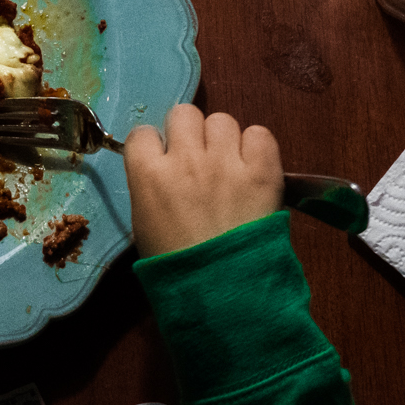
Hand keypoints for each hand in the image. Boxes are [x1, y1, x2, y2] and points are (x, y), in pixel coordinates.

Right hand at [124, 104, 283, 258]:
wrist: (221, 291)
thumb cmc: (176, 266)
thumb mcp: (145, 224)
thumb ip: (151, 186)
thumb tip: (164, 167)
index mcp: (148, 175)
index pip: (142, 132)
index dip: (155, 145)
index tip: (164, 161)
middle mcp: (185, 160)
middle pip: (184, 114)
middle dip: (189, 134)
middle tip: (199, 160)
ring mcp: (225, 162)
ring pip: (222, 120)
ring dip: (223, 140)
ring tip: (230, 167)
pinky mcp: (262, 170)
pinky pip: (260, 134)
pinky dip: (256, 147)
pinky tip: (253, 169)